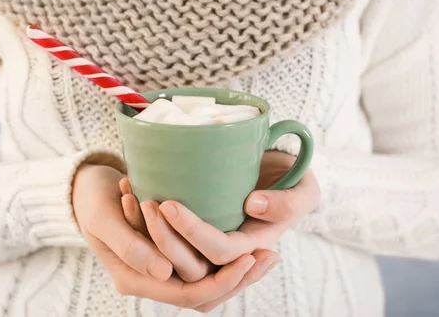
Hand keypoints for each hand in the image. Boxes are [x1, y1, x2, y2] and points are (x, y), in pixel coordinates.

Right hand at [74, 164, 275, 310]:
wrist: (83, 187)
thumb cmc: (90, 199)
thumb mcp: (104, 219)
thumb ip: (130, 247)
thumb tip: (164, 272)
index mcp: (135, 279)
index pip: (188, 294)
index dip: (222, 281)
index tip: (249, 259)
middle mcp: (152, 278)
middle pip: (204, 293)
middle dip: (238, 280)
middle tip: (269, 256)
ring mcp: (161, 266)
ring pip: (206, 280)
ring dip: (236, 270)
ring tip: (268, 252)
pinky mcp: (169, 249)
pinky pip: (201, 262)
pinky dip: (224, 257)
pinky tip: (248, 243)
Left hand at [146, 151, 319, 267]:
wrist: (277, 172)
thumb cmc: (292, 179)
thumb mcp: (305, 189)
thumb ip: (288, 202)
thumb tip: (253, 205)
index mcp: (254, 246)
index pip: (219, 251)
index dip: (193, 233)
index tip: (169, 204)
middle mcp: (229, 253)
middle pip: (191, 266)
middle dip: (164, 239)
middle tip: (145, 204)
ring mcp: (210, 245)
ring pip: (175, 261)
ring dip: (152, 236)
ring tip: (138, 201)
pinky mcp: (195, 233)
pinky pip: (168, 243)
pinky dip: (147, 227)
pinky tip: (133, 198)